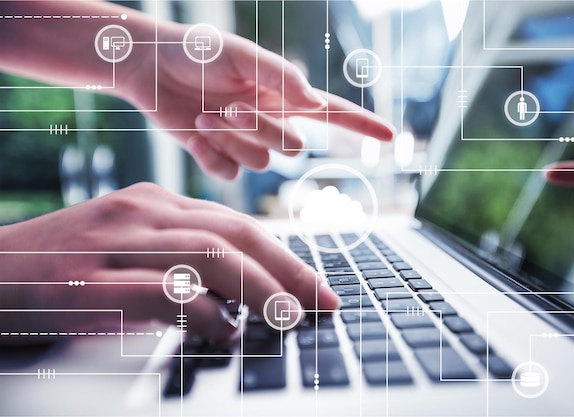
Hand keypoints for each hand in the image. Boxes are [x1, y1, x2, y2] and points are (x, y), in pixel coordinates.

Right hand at [0, 183, 338, 343]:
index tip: (314, 284)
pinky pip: (164, 292)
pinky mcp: (90, 283)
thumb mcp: (127, 248)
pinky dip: (204, 314)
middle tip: (324, 301)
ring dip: (262, 290)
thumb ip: (179, 260)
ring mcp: (115, 244)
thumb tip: (238, 298)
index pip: (236, 223)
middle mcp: (141, 213)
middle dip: (289, 269)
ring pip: (210, 256)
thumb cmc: (63, 268)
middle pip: (236, 234)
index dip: (284, 255)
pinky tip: (225, 333)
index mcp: (154, 204)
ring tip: (291, 318)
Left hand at [120, 23, 393, 178]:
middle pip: (292, 147)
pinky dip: (209, 155)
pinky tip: (192, 133)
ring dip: (230, 140)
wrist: (147, 67)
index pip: (333, 113)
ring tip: (202, 115)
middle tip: (228, 107)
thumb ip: (280, 76)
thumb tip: (316, 101)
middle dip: (260, 130)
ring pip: (260, 164)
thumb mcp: (240, 55)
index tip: (390, 135)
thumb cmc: (196, 52)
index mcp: (283, 95)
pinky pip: (228, 174)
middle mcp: (269, 121)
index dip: (362, 125)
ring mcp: (244, 142)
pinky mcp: (217, 156)